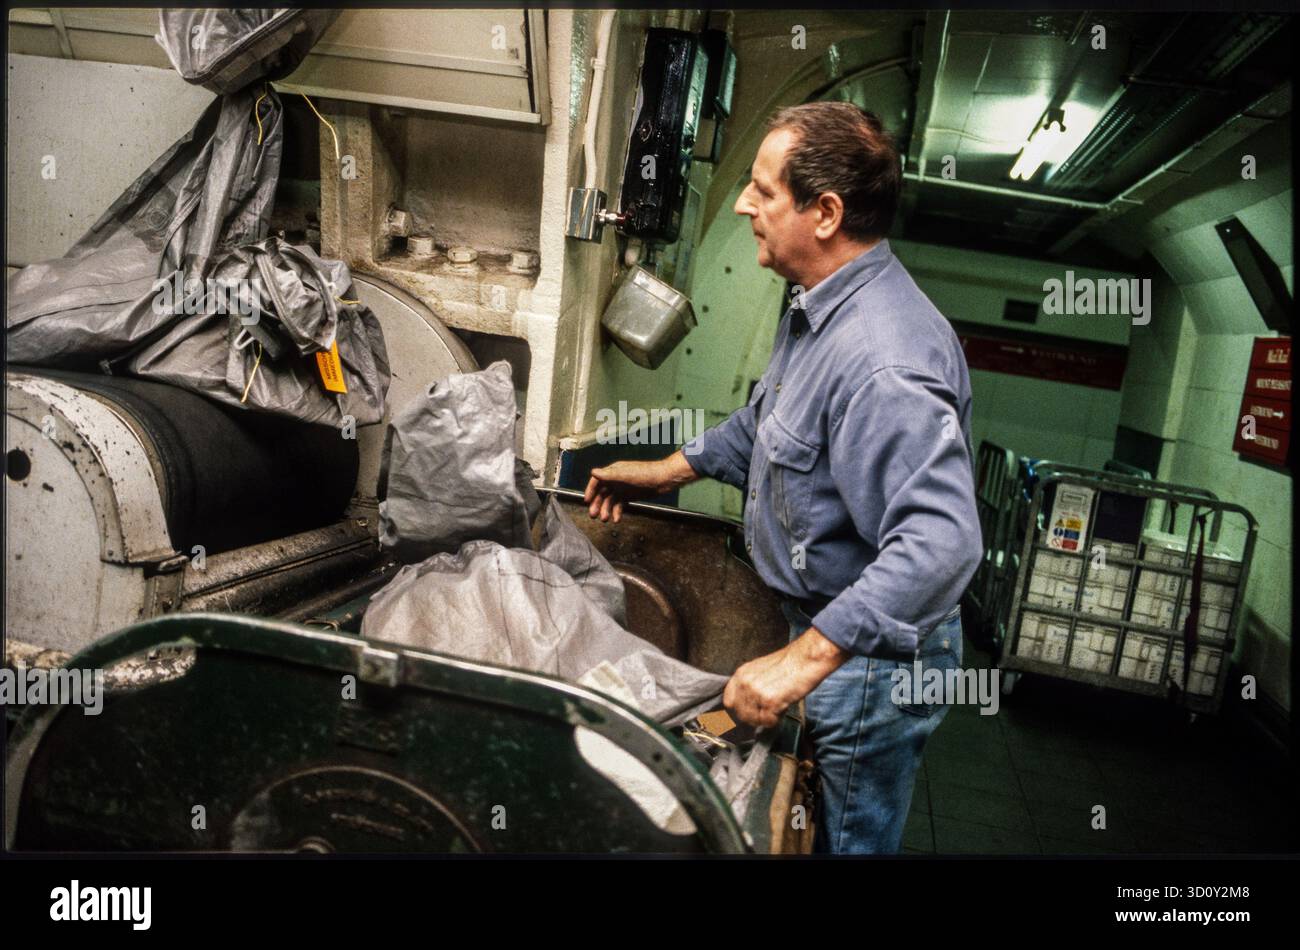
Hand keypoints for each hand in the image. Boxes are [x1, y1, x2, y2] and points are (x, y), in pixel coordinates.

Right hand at [584, 451, 697, 522]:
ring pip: (610, 500)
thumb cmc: (645, 474)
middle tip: (593, 515)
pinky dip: (617, 512)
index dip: (590, 490)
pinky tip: (617, 519)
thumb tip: (593, 472)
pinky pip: (619, 505)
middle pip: (602, 493)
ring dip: (606, 510)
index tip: (586, 501)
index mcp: (613, 471)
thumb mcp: (626, 475)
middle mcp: (616, 480)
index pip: (597, 481)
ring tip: (606, 519)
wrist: (663, 479)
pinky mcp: (630, 496)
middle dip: (597, 504)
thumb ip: (609, 475)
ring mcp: (623, 488)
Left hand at [723, 627, 847, 727]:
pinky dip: (776, 720)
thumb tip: (746, 705)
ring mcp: (756, 692)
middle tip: (767, 712)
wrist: (805, 659)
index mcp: (741, 674)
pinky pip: (768, 721)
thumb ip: (750, 685)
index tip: (747, 715)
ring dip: (765, 719)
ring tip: (778, 706)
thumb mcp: (760, 670)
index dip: (738, 710)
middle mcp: (745, 683)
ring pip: (753, 720)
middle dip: (753, 717)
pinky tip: (783, 707)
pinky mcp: (769, 701)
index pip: (729, 701)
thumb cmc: (789, 664)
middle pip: (740, 713)